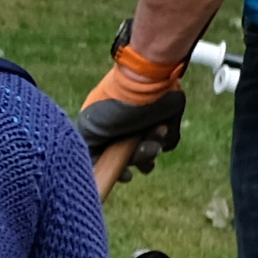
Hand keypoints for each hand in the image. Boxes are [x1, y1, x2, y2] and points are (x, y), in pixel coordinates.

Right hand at [76, 40, 188, 189]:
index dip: (117, 170)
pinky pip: (167, 143)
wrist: (145, 82)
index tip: (126, 176)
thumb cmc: (114, 105)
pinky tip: (160, 128)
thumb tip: (98, 168)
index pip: (109, 159)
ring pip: (149, 153)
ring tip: (153, 136)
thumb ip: (90, 151)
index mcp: (103, 131)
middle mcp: (123, 131)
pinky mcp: (165, 123)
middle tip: (141, 150)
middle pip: (130, 159)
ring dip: (151, 150)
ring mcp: (144, 127)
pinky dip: (164, 140)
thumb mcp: (90, 129)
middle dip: (137, 159)